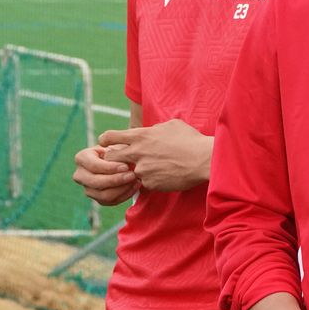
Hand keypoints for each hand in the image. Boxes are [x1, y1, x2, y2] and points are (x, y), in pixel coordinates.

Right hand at [72, 144, 138, 205]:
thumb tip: (124, 163)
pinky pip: (111, 201)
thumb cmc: (117, 149)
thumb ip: (118, 151)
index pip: (93, 166)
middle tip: (132, 175)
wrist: (118, 159)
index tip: (125, 166)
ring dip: (122, 189)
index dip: (110, 168)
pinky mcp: (97, 198)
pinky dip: (125, 195)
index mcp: (82, 158)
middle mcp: (80, 175)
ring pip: (103, 195)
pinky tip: (135, 186)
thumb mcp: (116, 145)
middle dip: (116, 180)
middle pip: (96, 182)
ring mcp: (88, 188)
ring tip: (135, 180)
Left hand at [98, 119, 212, 191]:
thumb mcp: (171, 125)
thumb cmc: (190, 139)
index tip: (107, 143)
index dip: (105, 140)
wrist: (203, 159)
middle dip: (114, 160)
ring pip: (130, 172)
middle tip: (123, 160)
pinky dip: (151, 180)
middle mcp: (137, 152)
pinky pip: (145, 183)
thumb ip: (154, 128)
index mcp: (141, 136)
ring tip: (155, 168)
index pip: (110, 137)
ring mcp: (143, 170)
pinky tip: (165, 175)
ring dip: (138, 171)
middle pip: (111, 158)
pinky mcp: (150, 184)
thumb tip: (150, 131)